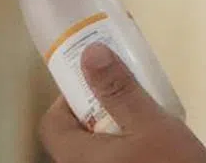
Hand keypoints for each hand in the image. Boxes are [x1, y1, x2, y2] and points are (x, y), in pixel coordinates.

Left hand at [41, 44, 205, 162]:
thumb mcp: (149, 122)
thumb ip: (120, 90)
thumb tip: (90, 53)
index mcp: (77, 157)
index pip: (52, 123)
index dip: (70, 97)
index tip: (98, 82)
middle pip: (74, 136)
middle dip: (98, 110)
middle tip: (127, 96)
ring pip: (95, 148)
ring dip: (114, 128)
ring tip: (145, 117)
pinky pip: (111, 159)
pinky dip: (123, 146)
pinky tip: (153, 144)